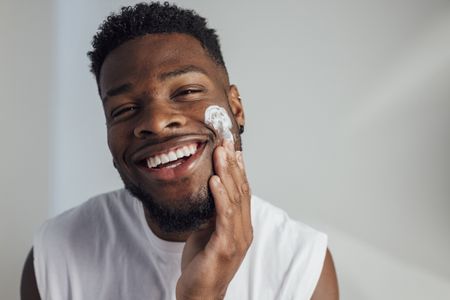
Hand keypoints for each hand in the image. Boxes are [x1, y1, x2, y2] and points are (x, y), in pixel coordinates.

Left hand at [176, 140, 252, 299]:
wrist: (200, 294)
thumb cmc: (203, 263)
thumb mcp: (208, 231)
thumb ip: (214, 212)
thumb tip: (210, 190)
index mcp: (241, 225)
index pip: (242, 190)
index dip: (238, 168)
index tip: (231, 147)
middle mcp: (244, 229)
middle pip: (241, 190)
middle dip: (232, 163)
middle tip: (225, 141)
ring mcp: (237, 238)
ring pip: (234, 199)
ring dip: (227, 173)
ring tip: (220, 153)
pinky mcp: (225, 246)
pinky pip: (224, 216)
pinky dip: (220, 196)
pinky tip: (214, 180)